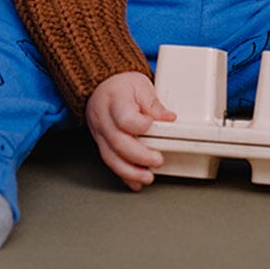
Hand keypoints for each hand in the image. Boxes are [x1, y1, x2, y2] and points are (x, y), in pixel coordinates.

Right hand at [85, 72, 176, 190]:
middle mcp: (104, 119)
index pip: (125, 118)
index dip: (141, 126)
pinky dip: (123, 175)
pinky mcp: (102, 144)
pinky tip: (135, 182)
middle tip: (157, 160)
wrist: (101, 86)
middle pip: (118, 142)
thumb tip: (169, 119)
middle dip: (139, 156)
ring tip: (147, 177)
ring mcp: (100, 133)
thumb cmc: (121, 86)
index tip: (154, 125)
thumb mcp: (141, 86)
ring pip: (110, 157)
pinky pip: (110, 162)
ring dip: (130, 171)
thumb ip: (154, 104)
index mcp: (115, 100)